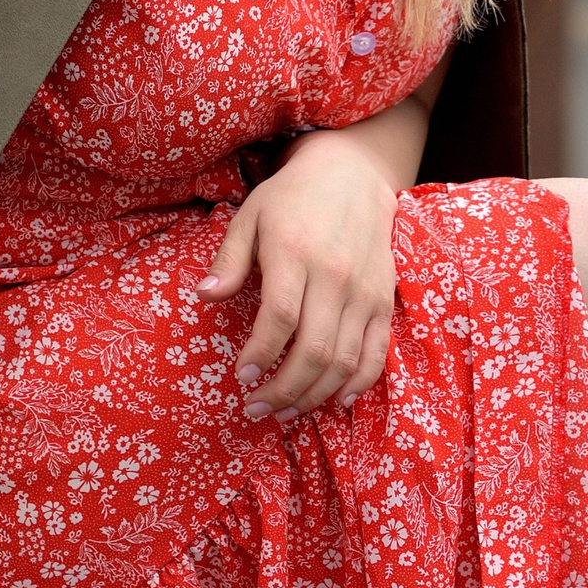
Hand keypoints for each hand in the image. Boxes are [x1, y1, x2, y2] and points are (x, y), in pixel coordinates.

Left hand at [198, 125, 401, 418]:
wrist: (352, 175)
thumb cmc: (291, 198)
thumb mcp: (250, 216)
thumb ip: (229, 260)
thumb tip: (205, 296)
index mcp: (295, 253)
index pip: (280, 317)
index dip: (261, 354)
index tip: (242, 377)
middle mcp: (334, 276)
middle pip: (313, 349)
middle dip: (282, 389)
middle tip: (256, 408)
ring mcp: (364, 291)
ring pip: (343, 360)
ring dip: (313, 395)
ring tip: (286, 412)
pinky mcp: (383, 301)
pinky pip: (376, 354)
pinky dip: (357, 385)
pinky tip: (334, 401)